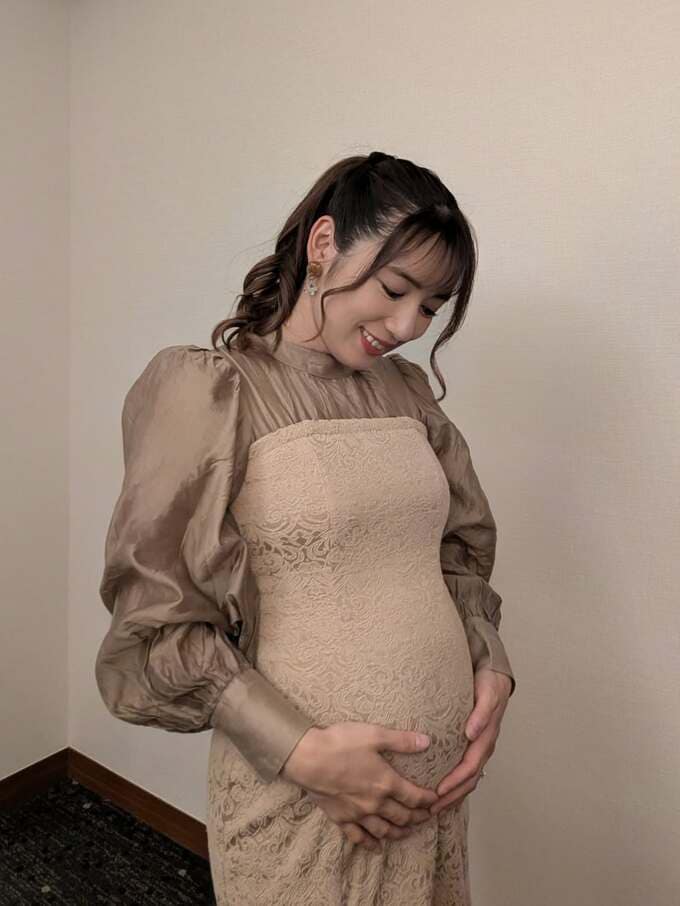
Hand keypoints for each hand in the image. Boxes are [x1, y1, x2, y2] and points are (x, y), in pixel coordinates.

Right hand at [281, 722, 438, 850]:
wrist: (308, 758)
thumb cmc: (340, 743)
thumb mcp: (374, 735)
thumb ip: (401, 740)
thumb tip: (426, 742)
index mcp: (386, 782)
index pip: (414, 797)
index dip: (428, 800)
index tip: (436, 800)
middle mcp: (375, 803)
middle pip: (402, 816)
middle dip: (417, 818)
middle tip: (426, 817)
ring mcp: (358, 814)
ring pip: (384, 830)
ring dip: (398, 833)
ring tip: (407, 832)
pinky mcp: (341, 818)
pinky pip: (359, 837)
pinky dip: (370, 844)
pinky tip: (377, 847)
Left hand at [430, 668, 512, 817]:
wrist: (496, 675)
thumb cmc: (490, 684)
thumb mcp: (487, 694)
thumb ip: (481, 713)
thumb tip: (471, 733)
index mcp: (486, 738)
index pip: (470, 767)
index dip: (455, 782)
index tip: (438, 793)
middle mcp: (483, 746)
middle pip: (469, 780)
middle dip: (451, 796)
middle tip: (431, 809)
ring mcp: (480, 747)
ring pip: (468, 778)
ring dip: (453, 794)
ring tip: (434, 806)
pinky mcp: (474, 744)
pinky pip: (466, 769)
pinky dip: (455, 783)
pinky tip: (443, 789)